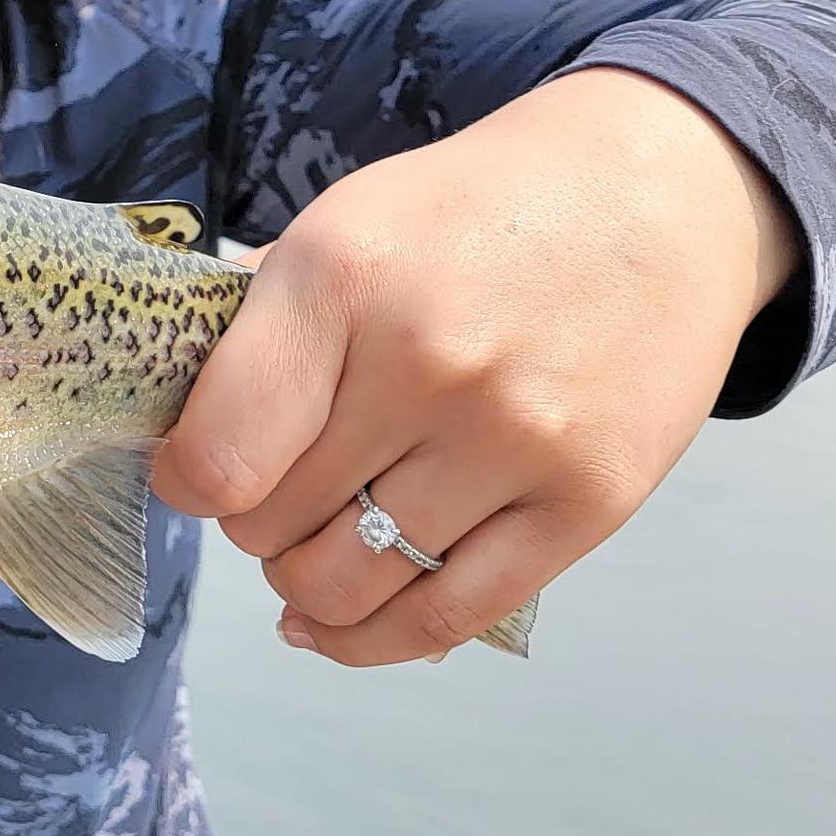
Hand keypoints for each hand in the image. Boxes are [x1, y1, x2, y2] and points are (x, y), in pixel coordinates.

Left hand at [151, 68, 801, 665]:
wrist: (656, 194)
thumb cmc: (476, 216)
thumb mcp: (347, 224)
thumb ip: (260, 327)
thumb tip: (179, 439)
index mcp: (344, 277)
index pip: (221, 452)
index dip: (188, 481)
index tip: (196, 473)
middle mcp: (428, 361)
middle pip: (277, 524)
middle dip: (255, 525)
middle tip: (274, 497)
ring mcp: (515, 438)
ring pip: (351, 583)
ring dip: (306, 586)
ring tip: (312, 551)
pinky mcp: (587, 503)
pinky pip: (447, 619)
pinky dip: (372, 641)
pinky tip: (340, 624)